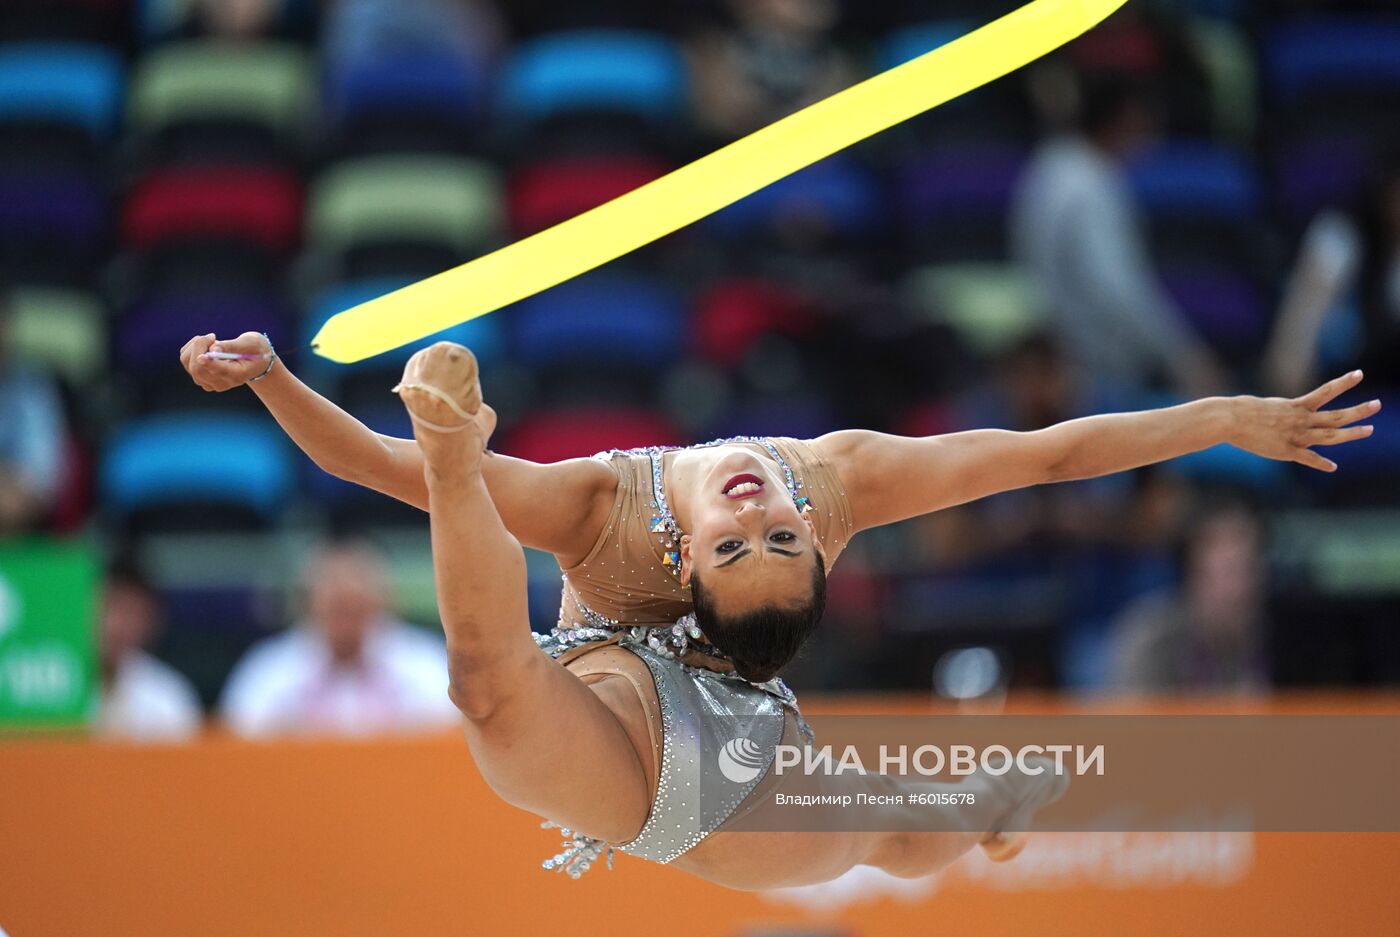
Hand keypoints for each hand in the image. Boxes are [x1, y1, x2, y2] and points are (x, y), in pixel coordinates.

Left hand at [180, 332, 273, 390]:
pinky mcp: (199, 377)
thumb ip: (231, 346)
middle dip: (199, 346)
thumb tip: (212, 349)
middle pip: (197, 369)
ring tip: (212, 340)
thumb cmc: (255, 350)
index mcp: (237, 376)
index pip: (218, 372)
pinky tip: (206, 345)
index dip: (209, 363)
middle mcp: (220, 383)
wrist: (255, 362)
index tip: (202, 356)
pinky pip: (185, 360)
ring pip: (188, 362)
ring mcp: (208, 382)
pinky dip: (192, 348)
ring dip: (195, 345)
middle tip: (213, 336)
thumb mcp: (250, 343)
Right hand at [1227, 370, 1378, 471]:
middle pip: (1336, 415)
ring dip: (1352, 433)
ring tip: (1369, 430)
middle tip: (1377, 404)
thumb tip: (1282, 413)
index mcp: (1296, 406)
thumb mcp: (1267, 407)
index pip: (1326, 391)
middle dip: (1358, 410)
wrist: (1229, 419)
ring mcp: (1295, 435)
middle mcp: (1300, 419)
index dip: (1344, 383)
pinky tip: (1333, 467)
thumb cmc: (1242, 411)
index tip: (1360, 373)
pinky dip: (1321, 463)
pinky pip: (1308, 458)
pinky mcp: (1285, 450)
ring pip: (1330, 435)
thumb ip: (1282, 412)